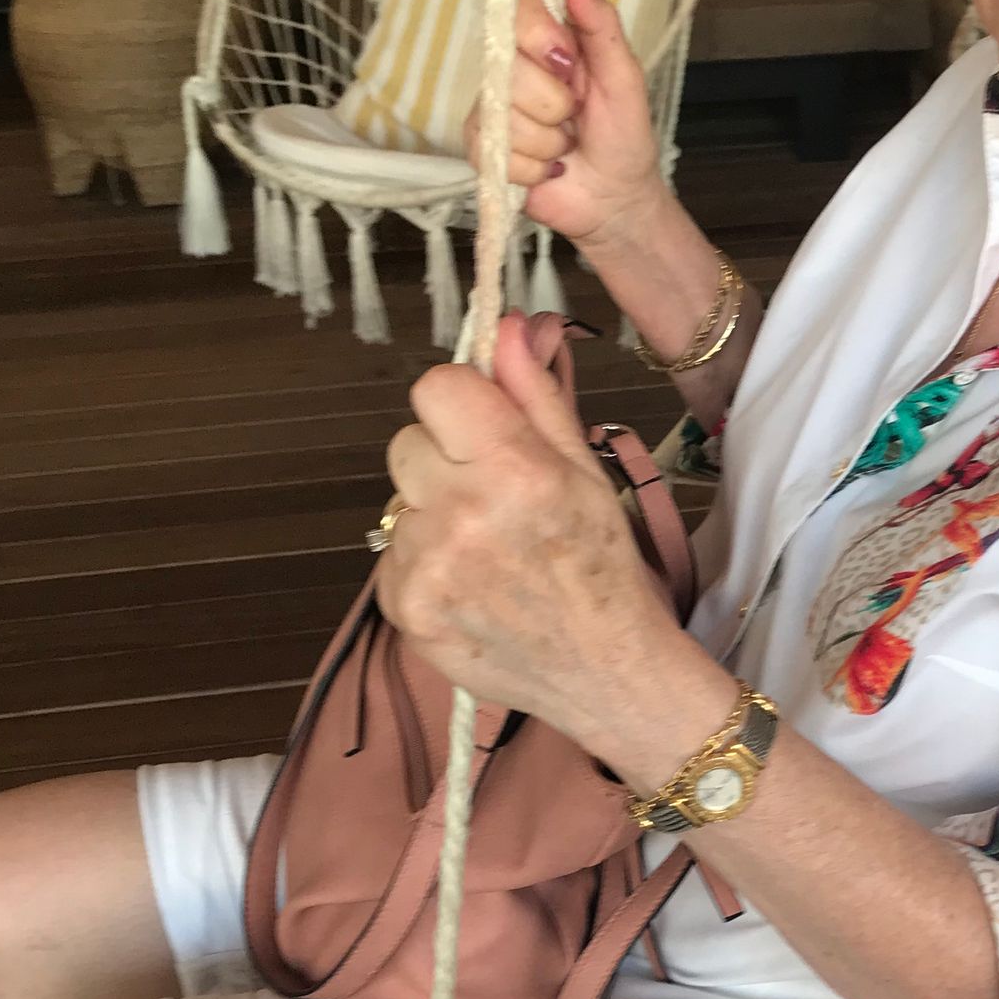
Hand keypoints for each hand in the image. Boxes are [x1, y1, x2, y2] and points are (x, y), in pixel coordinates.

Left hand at [377, 315, 684, 750]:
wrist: (605, 673)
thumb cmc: (603, 568)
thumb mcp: (584, 471)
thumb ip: (535, 394)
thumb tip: (509, 325)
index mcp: (514, 470)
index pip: (435, 387)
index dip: (461, 400)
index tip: (487, 426)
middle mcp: (461, 515)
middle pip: (407, 441)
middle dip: (445, 458)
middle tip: (496, 497)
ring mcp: (424, 567)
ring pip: (399, 501)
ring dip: (434, 513)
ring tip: (489, 550)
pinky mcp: (401, 608)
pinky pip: (393, 553)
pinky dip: (424, 563)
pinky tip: (472, 584)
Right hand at [462, 0, 672, 262]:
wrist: (615, 200)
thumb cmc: (623, 136)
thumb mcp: (624, 77)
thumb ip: (600, 24)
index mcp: (548, 39)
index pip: (516, 6)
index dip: (538, 35)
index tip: (568, 64)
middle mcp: (513, 65)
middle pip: (508, 67)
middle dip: (555, 104)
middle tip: (576, 116)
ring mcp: (492, 106)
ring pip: (503, 115)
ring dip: (548, 142)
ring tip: (565, 146)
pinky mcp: (481, 148)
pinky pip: (497, 152)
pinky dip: (533, 169)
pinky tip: (549, 169)